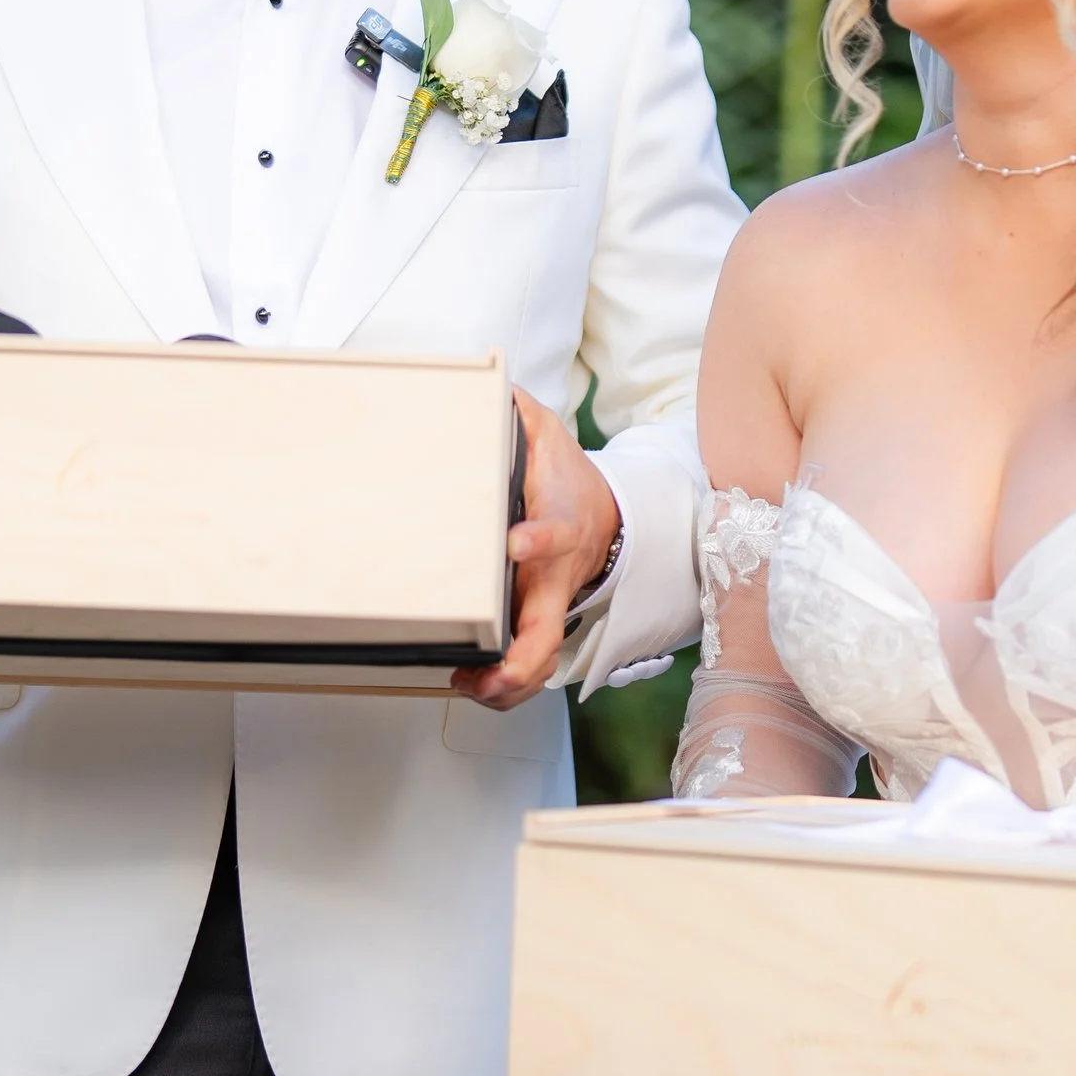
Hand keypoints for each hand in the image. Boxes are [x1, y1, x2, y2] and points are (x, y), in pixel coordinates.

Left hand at [450, 387, 620, 711]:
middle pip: (549, 630)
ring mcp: (551, 607)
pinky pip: (529, 668)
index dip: (538, 539)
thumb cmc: (567, 480)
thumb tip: (490, 388)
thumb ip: (516, 413)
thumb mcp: (545, 435)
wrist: (604, 518)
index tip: (517, 540)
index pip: (554, 532)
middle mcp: (556, 577)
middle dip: (522, 658)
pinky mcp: (540, 626)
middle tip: (492, 670)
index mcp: (560, 525)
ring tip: (472, 686)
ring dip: (508, 686)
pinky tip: (472, 685)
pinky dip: (504, 688)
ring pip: (540, 662)